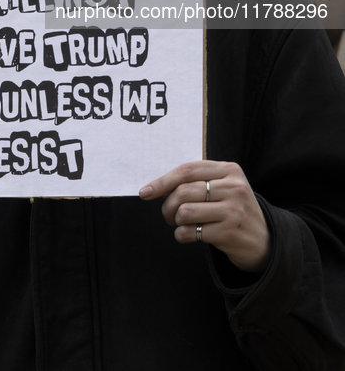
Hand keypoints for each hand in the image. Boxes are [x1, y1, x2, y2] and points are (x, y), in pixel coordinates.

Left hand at [139, 161, 270, 272]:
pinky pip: (191, 232)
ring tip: (182, 224)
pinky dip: (182, 235)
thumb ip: (199, 181)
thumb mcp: (224, 187)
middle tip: (168, 215)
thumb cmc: (234, 210)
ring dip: (175, 221)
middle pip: (183, 191)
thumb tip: (158, 186)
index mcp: (229, 170)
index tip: (145, 191)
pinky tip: (188, 235)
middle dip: (167, 205)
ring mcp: (233, 210)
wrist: (265, 241)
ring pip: (185, 212)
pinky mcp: (229, 232)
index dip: (162, 181)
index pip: (188, 170)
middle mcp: (233, 187)